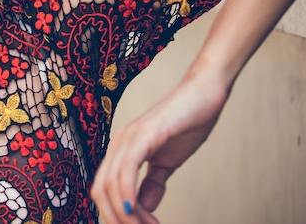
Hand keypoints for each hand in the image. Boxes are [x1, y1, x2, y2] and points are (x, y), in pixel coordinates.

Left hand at [91, 70, 229, 222]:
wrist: (205, 93)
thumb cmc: (187, 123)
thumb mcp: (167, 162)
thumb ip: (153, 184)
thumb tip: (143, 205)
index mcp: (121, 151)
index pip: (104, 190)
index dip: (115, 215)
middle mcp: (118, 144)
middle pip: (100, 191)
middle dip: (118, 219)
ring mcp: (128, 137)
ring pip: (111, 185)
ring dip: (127, 214)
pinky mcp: (144, 133)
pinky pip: (126, 169)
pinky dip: (127, 193)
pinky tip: (135, 208)